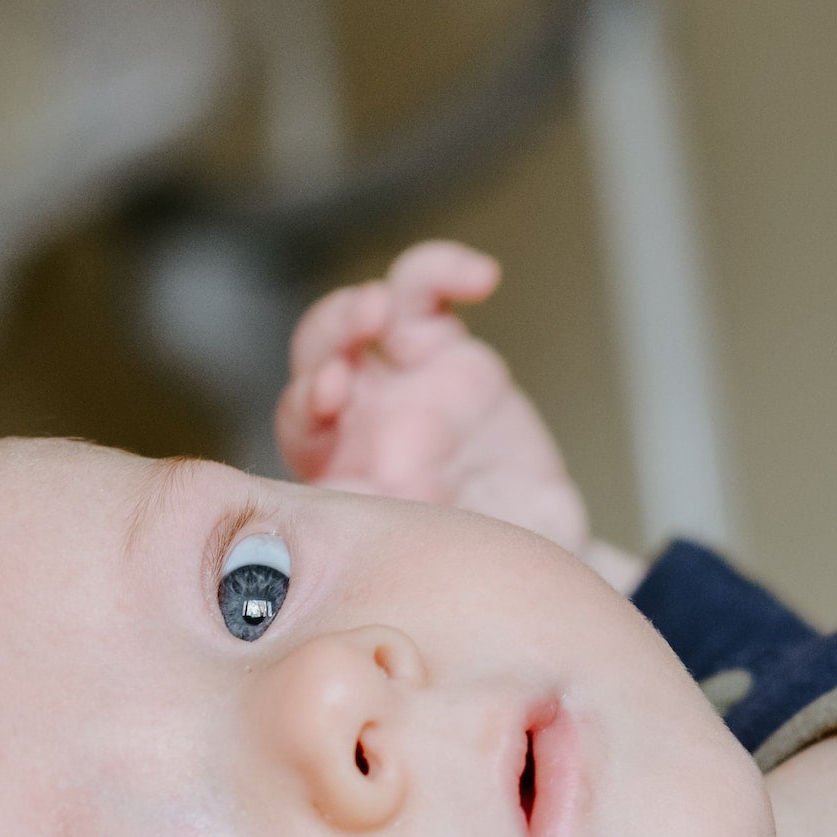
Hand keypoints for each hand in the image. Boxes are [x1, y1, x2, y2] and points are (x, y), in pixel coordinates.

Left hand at [276, 241, 640, 589]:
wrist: (533, 553)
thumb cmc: (464, 565)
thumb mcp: (426, 556)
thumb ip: (386, 529)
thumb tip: (352, 521)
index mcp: (337, 468)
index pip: (302, 423)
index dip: (309, 402)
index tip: (330, 393)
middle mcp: (360, 416)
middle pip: (320, 352)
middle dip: (330, 336)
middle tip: (359, 332)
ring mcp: (402, 380)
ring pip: (366, 314)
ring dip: (367, 302)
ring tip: (384, 307)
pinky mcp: (448, 352)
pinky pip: (429, 295)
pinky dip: (446, 272)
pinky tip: (480, 278)